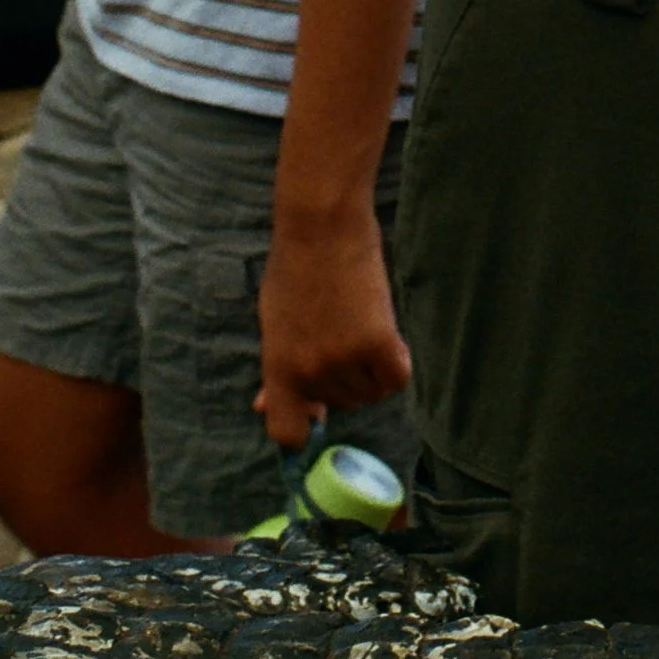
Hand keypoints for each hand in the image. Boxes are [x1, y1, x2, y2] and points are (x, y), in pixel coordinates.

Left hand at [256, 206, 410, 449]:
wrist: (321, 225)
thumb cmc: (293, 267)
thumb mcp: (273, 323)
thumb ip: (275, 369)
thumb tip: (262, 405)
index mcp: (278, 369)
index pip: (286, 433)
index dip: (304, 427)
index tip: (316, 410)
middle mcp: (310, 373)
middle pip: (341, 405)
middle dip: (343, 380)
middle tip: (341, 335)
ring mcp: (345, 359)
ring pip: (370, 392)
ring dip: (371, 370)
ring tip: (361, 326)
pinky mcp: (379, 342)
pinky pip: (396, 379)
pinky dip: (396, 364)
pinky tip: (387, 338)